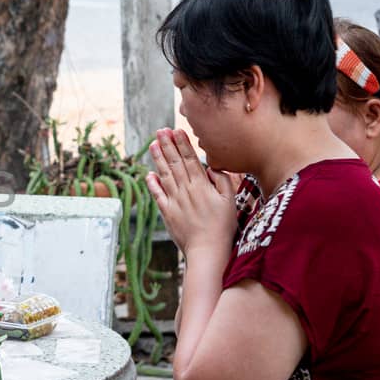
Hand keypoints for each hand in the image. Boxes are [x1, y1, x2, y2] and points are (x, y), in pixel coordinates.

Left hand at [145, 128, 237, 258]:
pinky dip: (152, 183)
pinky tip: (149, 173)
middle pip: (175, 163)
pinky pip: (157, 195)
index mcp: (201, 186)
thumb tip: (211, 167)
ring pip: (164, 175)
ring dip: (158, 159)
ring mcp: (174, 201)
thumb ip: (222, 181)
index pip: (190, 159)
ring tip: (153, 144)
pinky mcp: (167, 212)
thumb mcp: (230, 201)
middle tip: (160, 130)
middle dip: (167, 145)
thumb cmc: (223, 226)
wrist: (207, 250)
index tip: (176, 130)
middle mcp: (185, 190)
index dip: (182, 144)